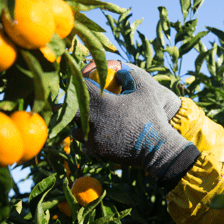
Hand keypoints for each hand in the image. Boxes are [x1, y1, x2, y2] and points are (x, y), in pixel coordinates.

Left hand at [73, 64, 197, 187]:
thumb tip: (118, 72)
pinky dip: (87, 141)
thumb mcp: (145, 90)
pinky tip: (96, 137)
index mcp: (101, 101)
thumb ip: (129, 76)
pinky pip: (84, 145)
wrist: (157, 147)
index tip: (76, 82)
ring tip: (87, 122)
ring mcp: (93, 137)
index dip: (76, 82)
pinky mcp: (97, 151)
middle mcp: (92, 118)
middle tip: (70, 103)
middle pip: (67, 110)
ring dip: (78, 125)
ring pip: (74, 129)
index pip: (79, 87)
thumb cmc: (152, 116)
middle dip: (67, 105)